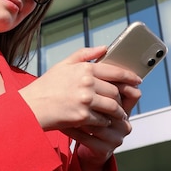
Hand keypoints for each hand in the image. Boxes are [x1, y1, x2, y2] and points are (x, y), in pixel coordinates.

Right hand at [19, 46, 141, 132]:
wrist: (32, 107)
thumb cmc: (46, 86)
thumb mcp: (63, 64)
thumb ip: (85, 54)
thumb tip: (105, 48)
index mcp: (84, 68)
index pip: (114, 71)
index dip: (129, 76)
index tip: (137, 81)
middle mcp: (87, 83)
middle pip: (115, 91)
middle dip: (121, 98)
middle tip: (124, 103)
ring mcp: (85, 100)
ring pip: (112, 106)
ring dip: (117, 112)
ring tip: (118, 115)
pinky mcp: (82, 116)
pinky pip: (102, 119)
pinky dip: (105, 122)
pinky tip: (103, 122)